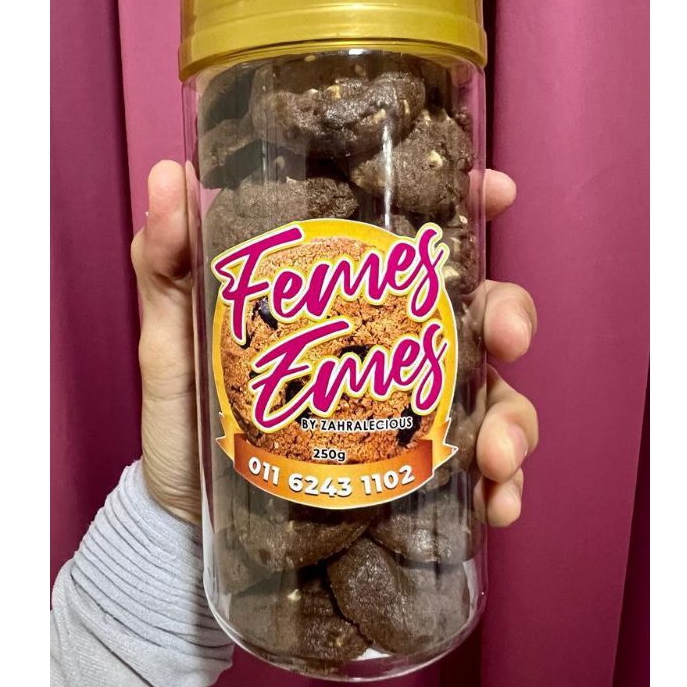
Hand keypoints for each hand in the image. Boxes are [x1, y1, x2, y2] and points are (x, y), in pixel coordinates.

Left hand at [131, 161, 537, 525]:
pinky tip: (498, 505)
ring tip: (496, 456)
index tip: (497, 192)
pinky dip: (503, 488)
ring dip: (516, 420)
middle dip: (511, 316)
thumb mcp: (175, 335)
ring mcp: (412, 410)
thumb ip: (169, 263)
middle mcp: (398, 347)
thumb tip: (170, 174)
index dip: (469, 207)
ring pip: (496, 396)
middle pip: (480, 313)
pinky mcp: (414, 472)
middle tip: (506, 338)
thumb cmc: (189, 412)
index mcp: (356, 301)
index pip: (422, 243)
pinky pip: (479, 477)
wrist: (185, 513)